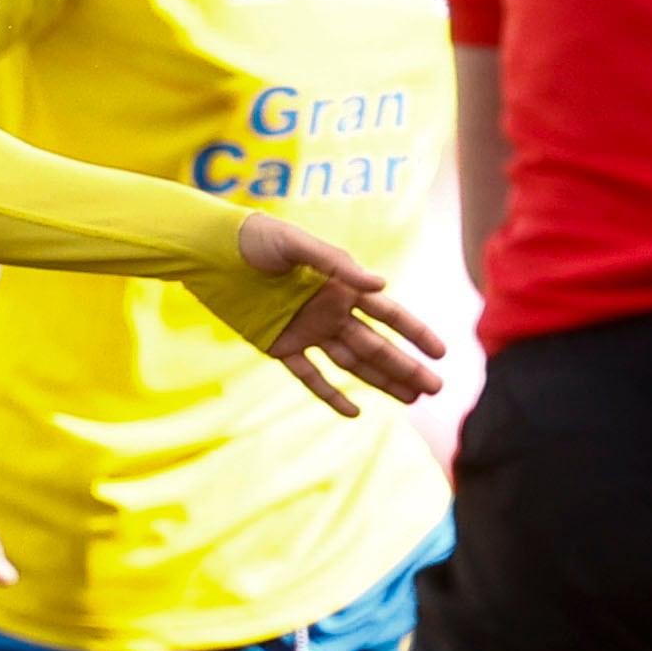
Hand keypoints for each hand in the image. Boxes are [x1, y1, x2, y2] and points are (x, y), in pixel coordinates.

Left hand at [238, 214, 448, 415]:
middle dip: (406, 366)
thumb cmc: (255, 239)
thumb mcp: (296, 244)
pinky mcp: (279, 345)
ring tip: (412, 399)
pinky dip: (330, 394)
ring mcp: (306, 330)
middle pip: (376, 344)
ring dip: (381, 381)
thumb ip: (337, 264)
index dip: (415, 332)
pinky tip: (354, 411)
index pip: (387, 313)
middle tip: (436, 389)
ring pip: (352, 362)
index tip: (441, 353)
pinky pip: (309, 375)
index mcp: (340, 285)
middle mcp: (329, 311)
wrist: (209, 251)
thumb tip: (383, 284)